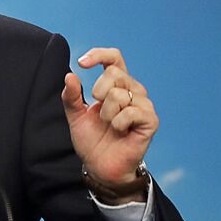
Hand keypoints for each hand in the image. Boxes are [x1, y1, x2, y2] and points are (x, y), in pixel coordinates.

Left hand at [60, 46, 157, 195]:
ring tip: (110, 125)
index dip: (99, 55)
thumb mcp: (75, 115)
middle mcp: (133, 91)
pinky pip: (131, 112)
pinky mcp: (151, 120)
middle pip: (114, 74)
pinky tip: (120, 131)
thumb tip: (70, 75)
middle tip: (99, 113)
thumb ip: (71, 96)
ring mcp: (144, 105)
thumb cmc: (92, 139)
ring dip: (106, 114)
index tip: (82, 63)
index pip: (114, 58)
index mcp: (116, 85)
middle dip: (97, 92)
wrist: (100, 165)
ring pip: (119, 94)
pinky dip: (118, 123)